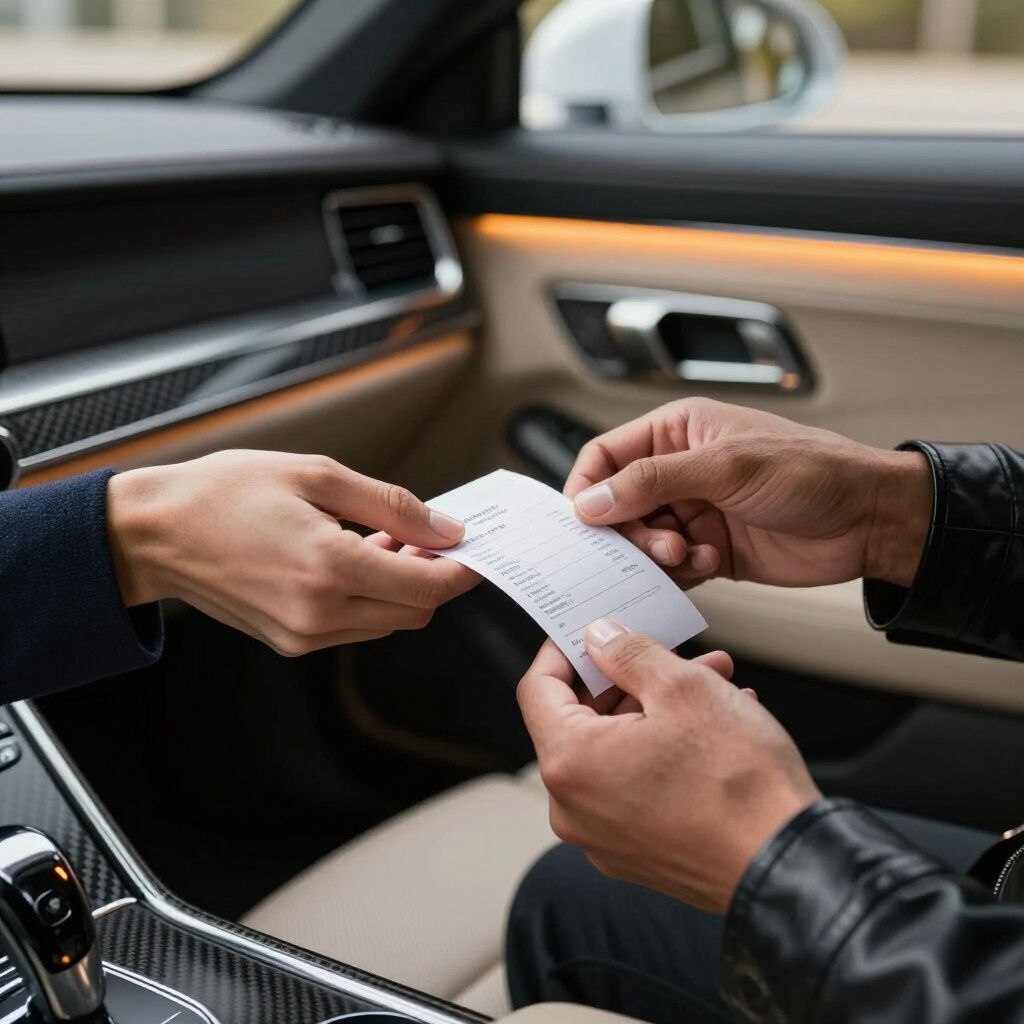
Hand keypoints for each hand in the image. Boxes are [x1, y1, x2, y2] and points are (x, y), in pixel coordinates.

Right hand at [106, 451, 477, 655]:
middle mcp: (320, 613)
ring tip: (380, 541)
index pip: (428, 587)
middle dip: (433, 577)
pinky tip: (353, 561)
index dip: (461, 570)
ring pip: (388, 623)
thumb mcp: (316, 475)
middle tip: (423, 534)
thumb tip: (445, 528)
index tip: (472, 548)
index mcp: (331, 567)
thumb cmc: (224, 493)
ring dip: (400, 588)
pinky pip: (355, 628)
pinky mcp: (290, 642)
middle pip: (415, 612)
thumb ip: (391, 505)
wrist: (154, 533)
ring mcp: (304, 635)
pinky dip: (370, 600)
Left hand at [518, 625, 820, 913]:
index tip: (589, 630)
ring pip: (617, 750)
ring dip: (658, 709)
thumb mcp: (683, 688)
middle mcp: (574, 808)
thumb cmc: (737, 782)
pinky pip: (635, 785)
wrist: (789, 867)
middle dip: (629, 677)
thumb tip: (599, 638)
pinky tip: (716, 724)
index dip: (563, 650)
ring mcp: (604, 836)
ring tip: (714, 680)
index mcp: (569, 763)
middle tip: (670, 650)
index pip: (538, 689)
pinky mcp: (638, 853)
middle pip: (581, 720)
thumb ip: (628, 653)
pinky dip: (664, 750)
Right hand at [566, 398, 931, 588]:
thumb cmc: (811, 471)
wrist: (870, 520)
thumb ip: (651, 482)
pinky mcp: (710, 550)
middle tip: (656, 545)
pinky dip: (682, 573)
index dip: (587, 488)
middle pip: (617, 506)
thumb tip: (591, 502)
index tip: (581, 523)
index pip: (606, 456)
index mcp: (677, 431)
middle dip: (628, 531)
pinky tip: (712, 563)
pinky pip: (671, 568)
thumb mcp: (724, 466)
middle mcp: (679, 470)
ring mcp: (695, 511)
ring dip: (657, 555)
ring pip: (641, 541)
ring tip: (689, 555)